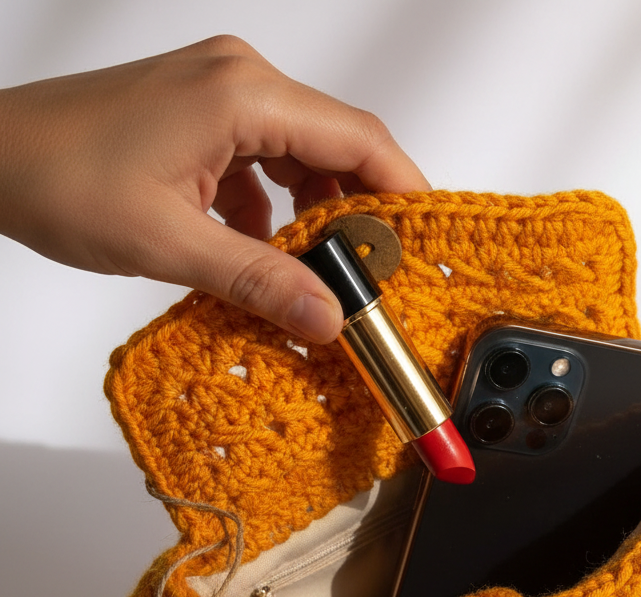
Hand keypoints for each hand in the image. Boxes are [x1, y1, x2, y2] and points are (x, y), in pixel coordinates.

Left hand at [0, 36, 428, 340]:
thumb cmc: (58, 178)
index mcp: (242, 94)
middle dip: (360, 214)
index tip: (427, 244)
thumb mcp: (170, 244)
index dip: (403, 192)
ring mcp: (218, 94)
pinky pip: (264, 162)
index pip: (358, 138)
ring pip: (301, 156)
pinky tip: (263, 254)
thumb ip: (259, 281)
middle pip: (336, 145)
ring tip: (320, 275)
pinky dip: (274, 210)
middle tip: (374, 278)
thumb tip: (328, 317)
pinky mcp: (200, 117)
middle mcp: (239, 80)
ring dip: (315, 216)